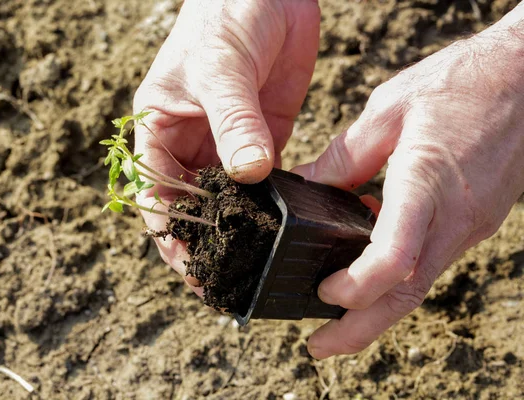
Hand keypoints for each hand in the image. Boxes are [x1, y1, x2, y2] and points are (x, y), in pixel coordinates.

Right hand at [133, 0, 319, 286]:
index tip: (189, 267)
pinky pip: (264, 183)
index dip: (168, 233)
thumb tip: (249, 174)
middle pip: (192, 206)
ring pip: (228, 201)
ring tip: (255, 267)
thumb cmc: (226, 13)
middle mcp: (191, 142)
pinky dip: (270, 207)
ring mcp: (229, 144)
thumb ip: (233, 120)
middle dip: (205, 242)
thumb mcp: (219, 66)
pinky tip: (283, 231)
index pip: (155, 192)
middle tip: (225, 281)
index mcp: (160, 127)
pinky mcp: (265, 140)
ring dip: (238, 232)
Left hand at [293, 7, 523, 358]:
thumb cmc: (461, 84)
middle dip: (360, 330)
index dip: (356, 287)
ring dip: (377, 310)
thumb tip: (306, 186)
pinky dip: (397, 278)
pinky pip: (431, 262)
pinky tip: (369, 269)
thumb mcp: (387, 109)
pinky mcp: (473, 222)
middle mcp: (454, 217)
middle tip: (320, 347)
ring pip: (419, 285)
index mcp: (426, 183)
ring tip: (335, 315)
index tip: (323, 292)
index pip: (394, 258)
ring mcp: (468, 224)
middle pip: (407, 294)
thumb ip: (344, 155)